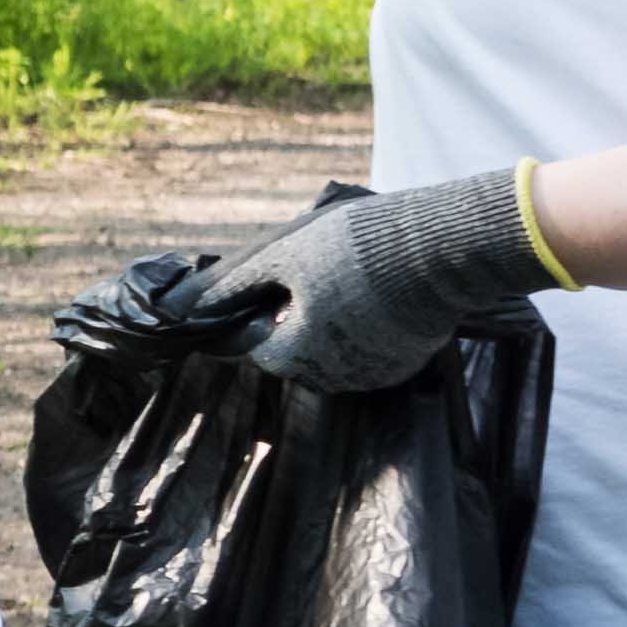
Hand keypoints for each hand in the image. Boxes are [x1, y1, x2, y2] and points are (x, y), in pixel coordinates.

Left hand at [189, 169, 556, 393]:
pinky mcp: (410, 362)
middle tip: (317, 273)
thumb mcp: (282, 256)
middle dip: (298, 317)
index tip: (278, 281)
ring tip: (351, 277)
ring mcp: (377, 375)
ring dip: (333, 323)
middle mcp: (335, 379)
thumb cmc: (353, 247)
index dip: (260, 312)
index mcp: (296, 356)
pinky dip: (368, 326)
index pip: (256, 346)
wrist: (443, 247)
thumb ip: (233, 285)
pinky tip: (379, 290)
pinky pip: (373, 349)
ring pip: (336, 353)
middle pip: (297, 351)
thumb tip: (182, 306)